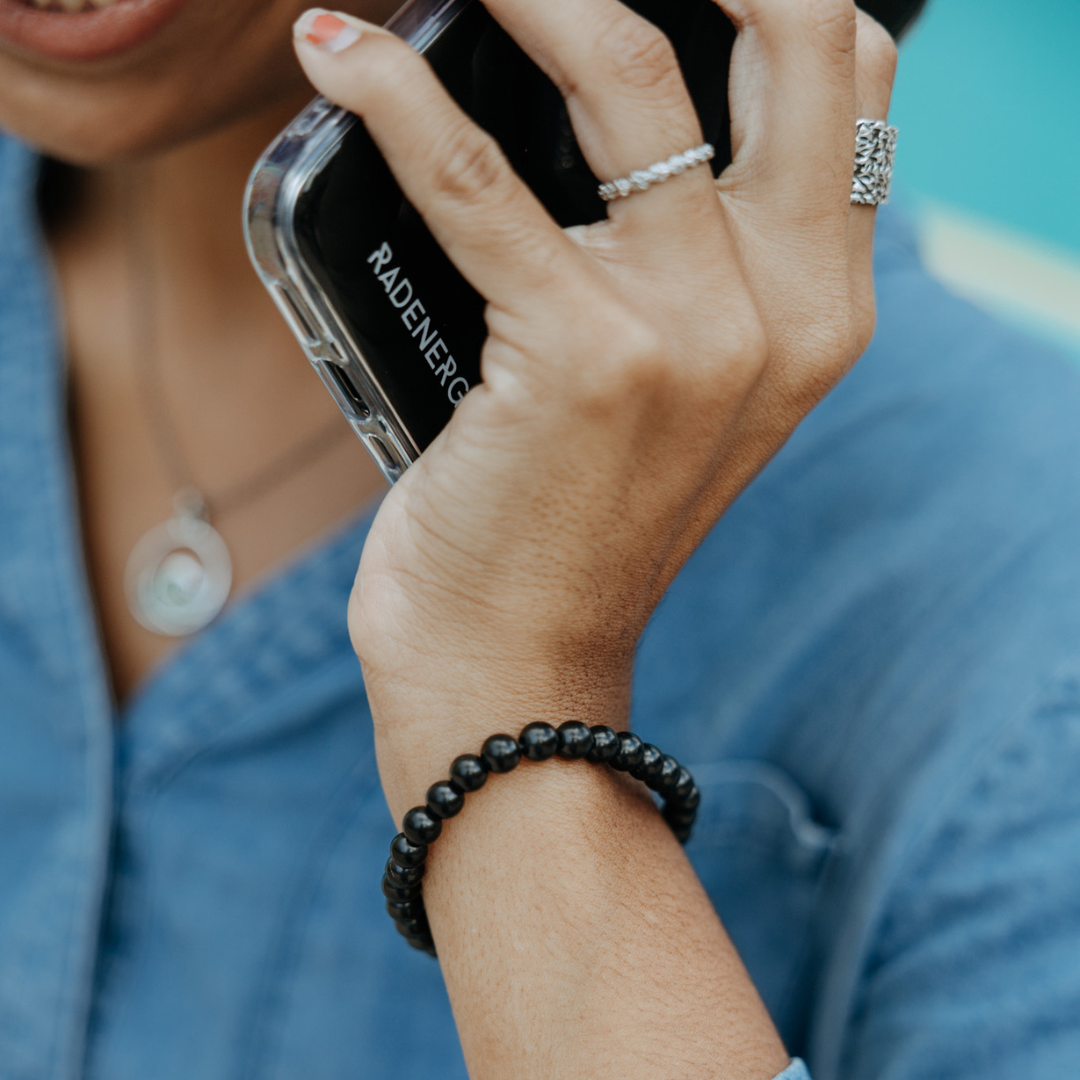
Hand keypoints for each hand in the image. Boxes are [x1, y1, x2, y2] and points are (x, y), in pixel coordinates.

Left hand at [295, 3, 895, 1076]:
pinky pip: (477, 179)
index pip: (850, 79)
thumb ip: (691, 256)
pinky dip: (396, 98)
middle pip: (794, 33)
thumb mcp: (673, 384)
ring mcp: (694, 335)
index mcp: (821, 311)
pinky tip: (337, 56)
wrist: (517, 664)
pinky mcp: (581, 359)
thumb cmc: (572, 521)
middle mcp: (784, 314)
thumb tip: (617, 95)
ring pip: (624, 76)